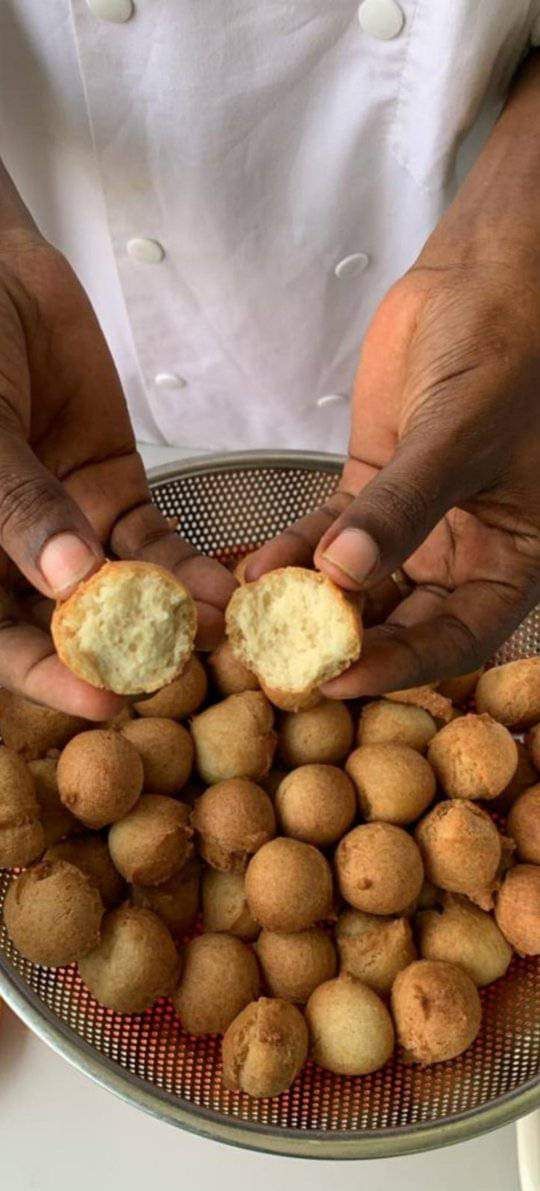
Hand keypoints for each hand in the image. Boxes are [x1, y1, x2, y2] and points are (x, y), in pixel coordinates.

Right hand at [0, 230, 234, 716]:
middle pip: (63, 629)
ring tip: (215, 633)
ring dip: (166, 616)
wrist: (1, 272)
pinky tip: (221, 588)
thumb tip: (65, 580)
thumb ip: (16, 501)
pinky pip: (153, 543)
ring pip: (118, 592)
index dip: (43, 678)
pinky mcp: (115, 496)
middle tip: (176, 676)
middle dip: (120, 656)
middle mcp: (14, 557)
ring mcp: (69, 530)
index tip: (101, 701)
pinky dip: (186, 567)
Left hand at [246, 257, 539, 696]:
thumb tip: (344, 575)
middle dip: (347, 642)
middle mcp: (470, 551)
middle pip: (406, 621)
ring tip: (259, 622)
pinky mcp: (374, 490)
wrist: (487, 276)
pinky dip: (297, 552)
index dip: (405, 666)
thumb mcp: (460, 435)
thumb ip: (403, 507)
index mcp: (517, 557)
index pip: (462, 636)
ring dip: (312, 602)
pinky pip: (331, 535)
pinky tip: (260, 568)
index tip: (343, 680)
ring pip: (362, 584)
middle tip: (285, 662)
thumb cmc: (510, 348)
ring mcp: (419, 523)